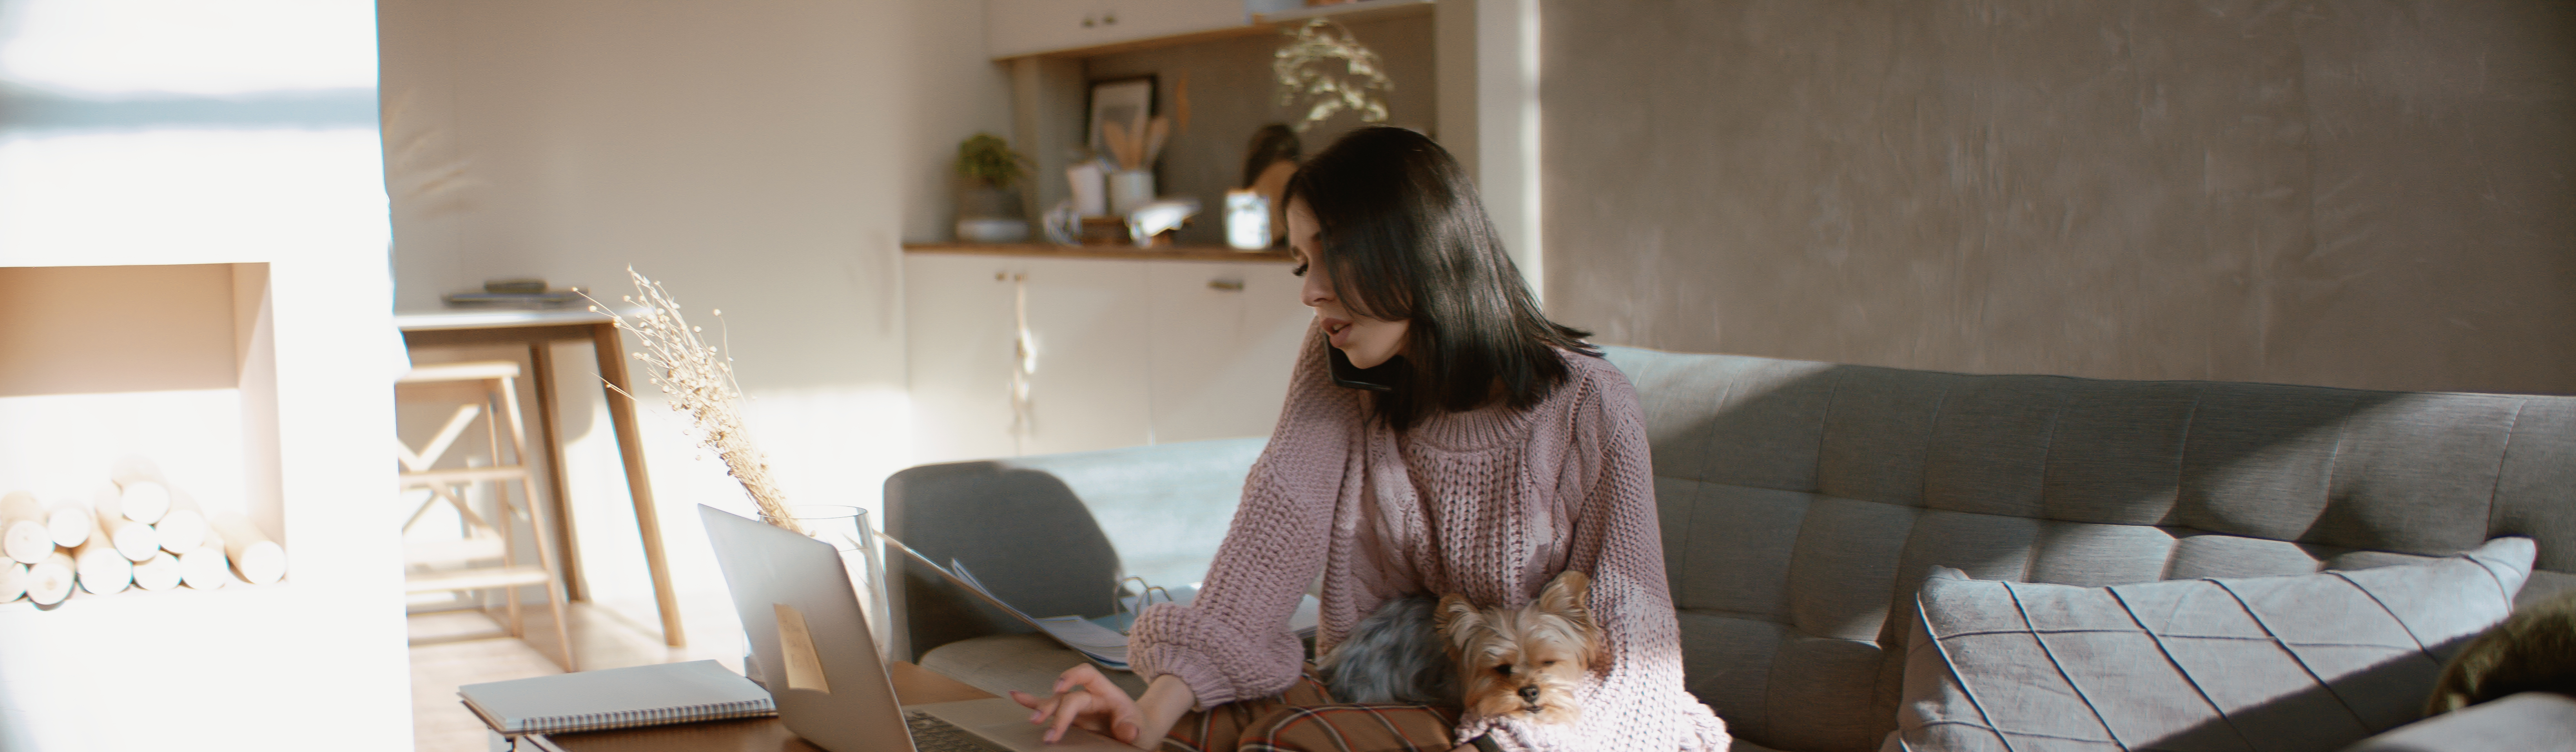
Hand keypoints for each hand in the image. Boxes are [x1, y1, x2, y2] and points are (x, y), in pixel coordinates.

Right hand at [1010, 663, 1141, 744]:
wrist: (1139, 731)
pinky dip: (1031, 701)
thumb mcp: (1141, 728)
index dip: (1071, 677)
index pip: (1087, 674)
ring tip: (1033, 721)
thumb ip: (1132, 728)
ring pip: (1055, 703)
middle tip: (1050, 734)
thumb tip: (1127, 731)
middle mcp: (1088, 695)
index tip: (1060, 690)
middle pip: (1067, 697)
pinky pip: (1049, 706)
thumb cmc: (1138, 726)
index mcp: (1106, 692)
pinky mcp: (1070, 716)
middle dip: (1056, 712)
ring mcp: (1078, 706)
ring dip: (1042, 710)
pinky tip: (1015, 695)